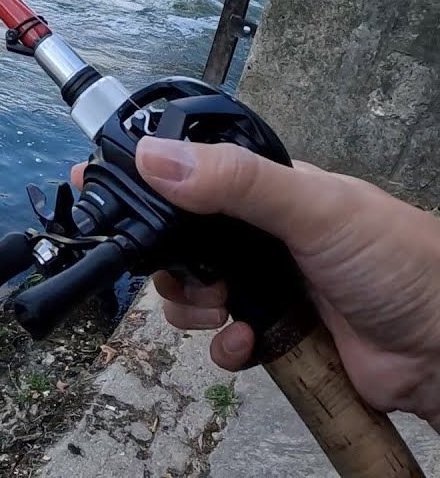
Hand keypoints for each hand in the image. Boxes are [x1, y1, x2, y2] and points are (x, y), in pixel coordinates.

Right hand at [83, 137, 439, 426]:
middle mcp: (262, 233)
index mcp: (268, 189)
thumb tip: (155, 158)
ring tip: (224, 312)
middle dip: (172, 264)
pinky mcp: (274, 331)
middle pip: (180, 241)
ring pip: (193, 293)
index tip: (104, 191)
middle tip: (187, 275)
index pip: (192, 174)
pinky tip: (246, 343)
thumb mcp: (313, 208)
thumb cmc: (398, 262)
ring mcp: (267, 283)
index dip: (149, 184)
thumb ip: (236, 181)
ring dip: (194, 308)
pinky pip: (222, 339)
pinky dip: (224, 345)